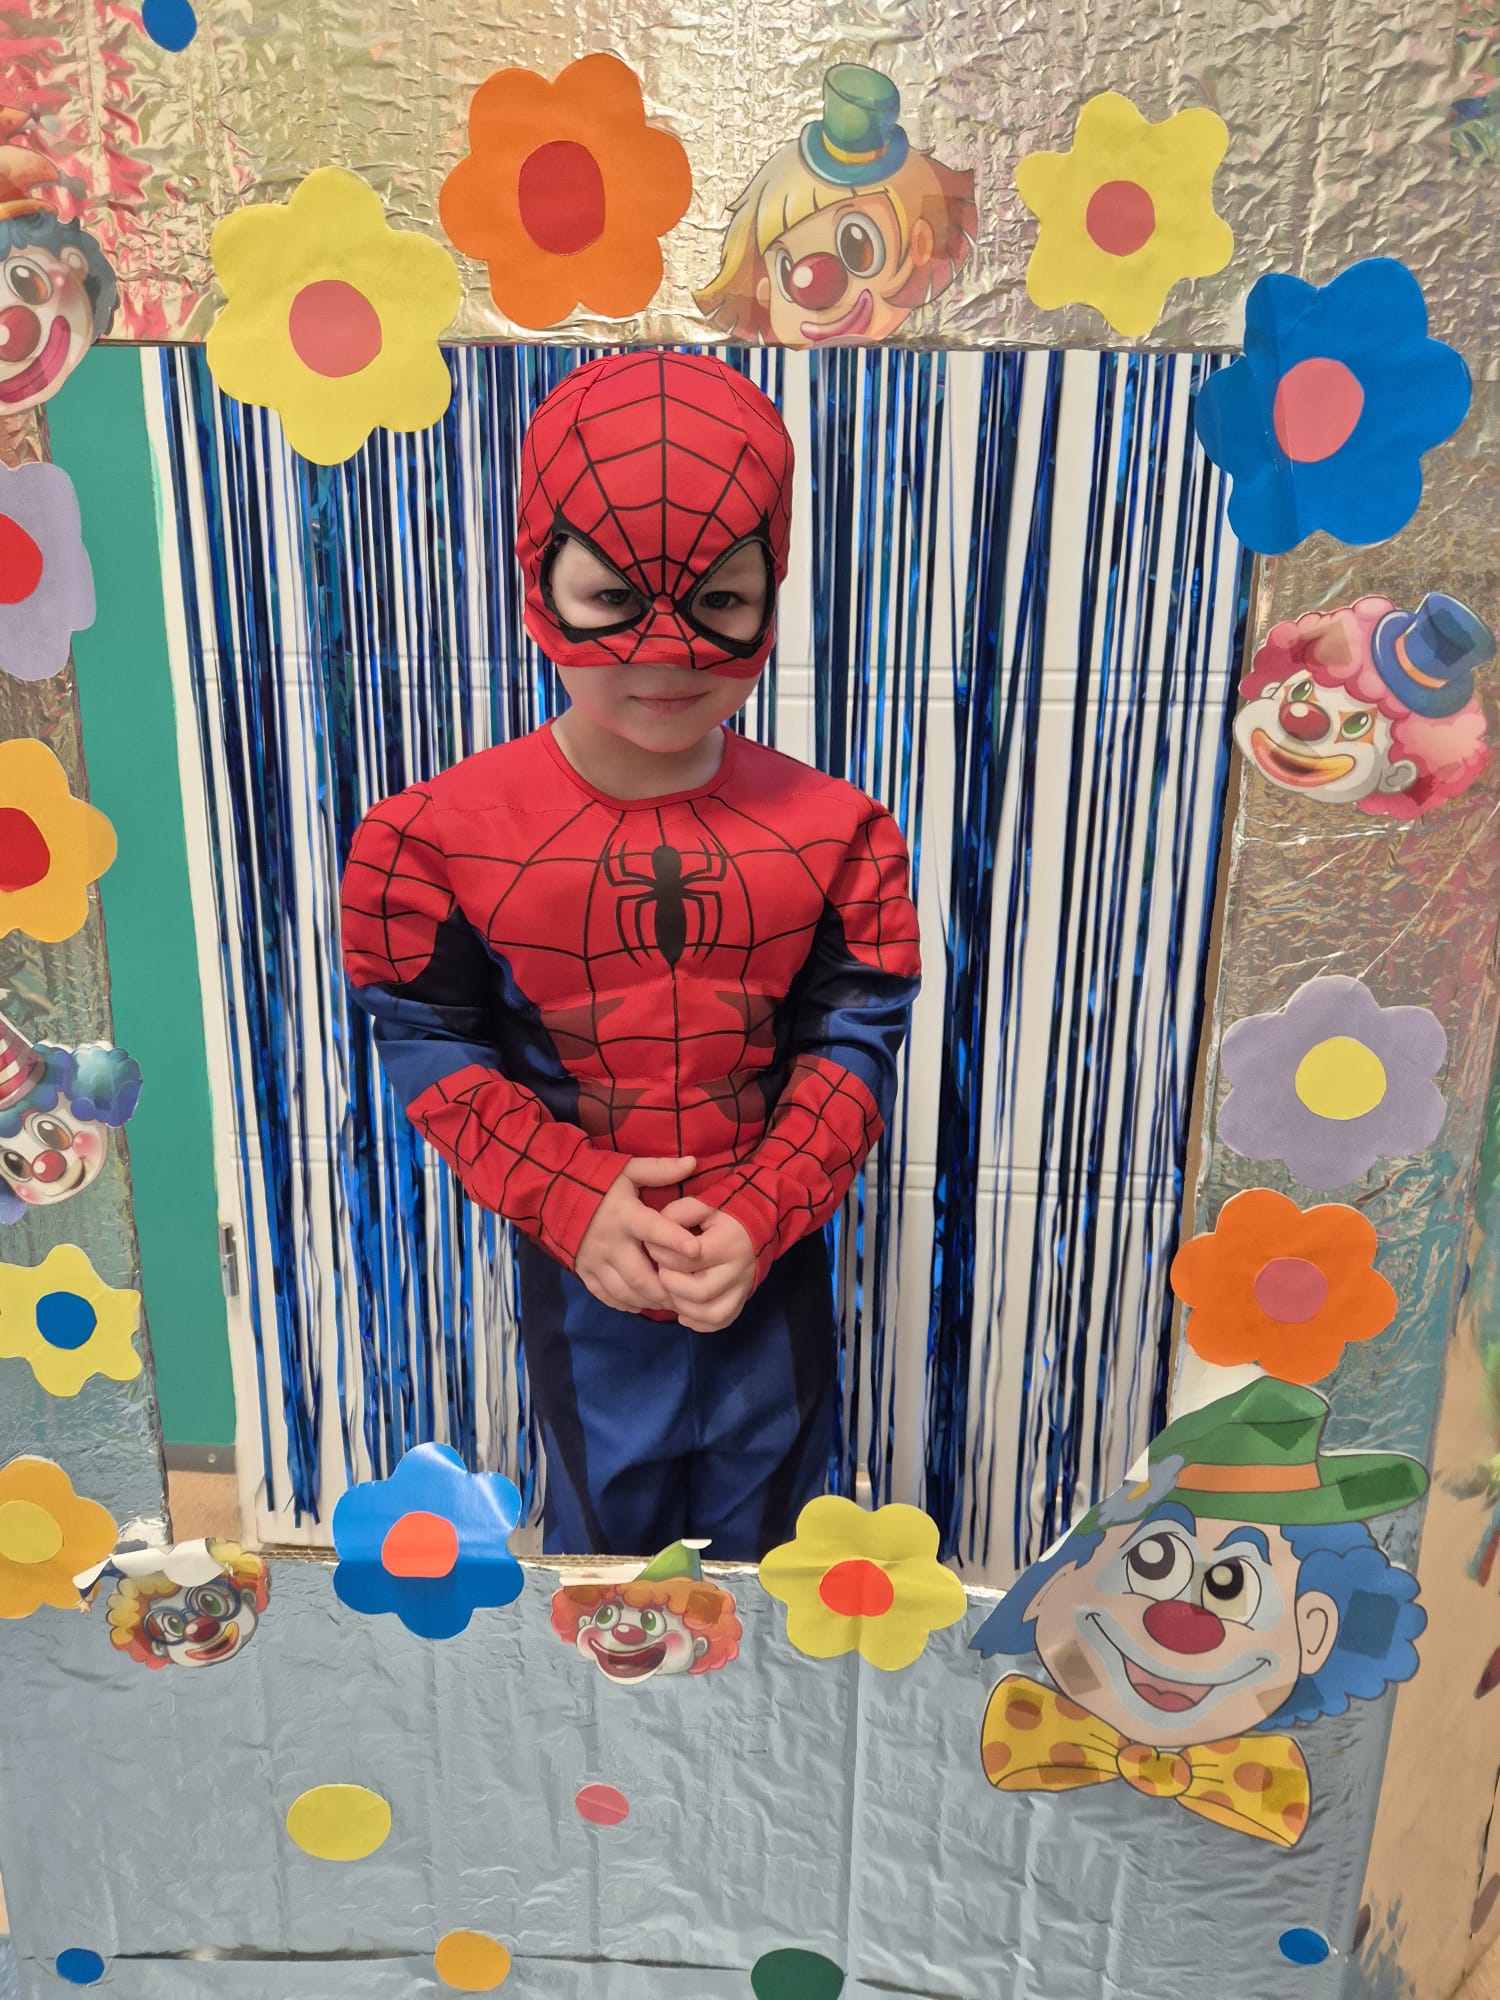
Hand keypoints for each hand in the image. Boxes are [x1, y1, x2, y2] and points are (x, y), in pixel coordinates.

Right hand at [574, 1157, 700, 1313]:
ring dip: (649, 1301)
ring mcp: (595, 1260)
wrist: (554, 1194)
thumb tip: (693, 1162)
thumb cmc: (597, 1181)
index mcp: (625, 1215)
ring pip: (624, 1291)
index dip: (674, 1239)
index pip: (653, 1229)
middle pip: (640, 1275)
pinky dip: (625, 1304)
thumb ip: (659, 1169)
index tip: (696, 1250)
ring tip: (670, 1304)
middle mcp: (610, 1242)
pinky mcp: (583, 1271)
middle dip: (665, 1289)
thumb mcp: (628, 1170)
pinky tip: (642, 1304)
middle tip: (687, 1296)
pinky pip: (605, 1296)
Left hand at [654, 1198, 757, 1331]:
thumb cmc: (723, 1211)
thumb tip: (656, 1235)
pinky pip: (721, 1321)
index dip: (661, 1254)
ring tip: (671, 1291)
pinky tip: (684, 1311)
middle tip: (662, 1270)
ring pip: (710, 1313)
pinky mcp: (742, 1299)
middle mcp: (740, 1269)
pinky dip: (699, 1322)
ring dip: (682, 1306)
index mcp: (727, 1242)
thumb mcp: (701, 1203)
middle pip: (699, 1292)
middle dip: (671, 1284)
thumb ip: (677, 1214)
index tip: (652, 1246)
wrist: (753, 1223)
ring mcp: (743, 1287)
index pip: (687, 1259)